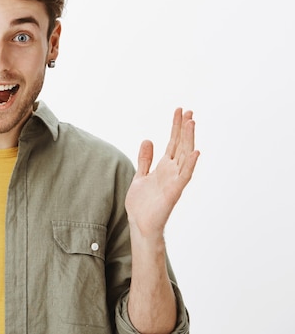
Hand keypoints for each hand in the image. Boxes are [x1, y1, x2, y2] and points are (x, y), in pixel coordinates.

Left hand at [125, 108, 199, 237]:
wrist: (139, 224)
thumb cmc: (142, 204)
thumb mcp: (140, 175)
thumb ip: (145, 159)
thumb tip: (148, 139)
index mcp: (164, 167)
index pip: (173, 142)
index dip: (176, 127)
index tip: (180, 111)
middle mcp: (171, 171)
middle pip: (181, 145)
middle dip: (184, 129)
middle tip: (189, 111)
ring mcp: (174, 180)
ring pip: (185, 156)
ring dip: (189, 140)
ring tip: (192, 123)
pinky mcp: (174, 192)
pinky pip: (185, 176)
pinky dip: (191, 164)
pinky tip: (196, 152)